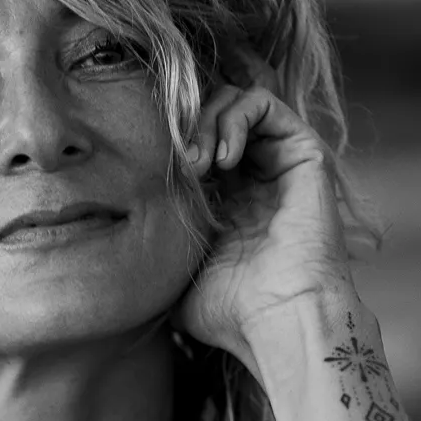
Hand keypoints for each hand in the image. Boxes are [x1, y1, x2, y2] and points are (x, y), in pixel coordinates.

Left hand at [173, 81, 354, 367]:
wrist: (278, 319)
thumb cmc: (230, 312)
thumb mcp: (174, 285)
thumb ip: (153, 260)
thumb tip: (116, 258)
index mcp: (227, 201)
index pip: (193, 144)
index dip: (169, 144)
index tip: (155, 174)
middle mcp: (255, 177)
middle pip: (211, 116)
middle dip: (187, 129)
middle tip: (180, 165)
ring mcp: (280, 163)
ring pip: (235, 102)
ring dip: (207, 121)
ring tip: (199, 163)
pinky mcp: (304, 152)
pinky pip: (264, 102)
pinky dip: (236, 117)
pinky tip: (223, 158)